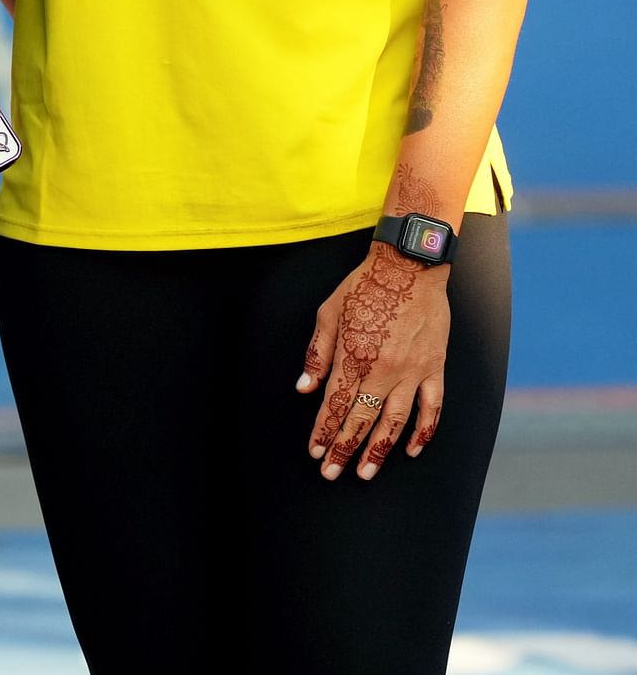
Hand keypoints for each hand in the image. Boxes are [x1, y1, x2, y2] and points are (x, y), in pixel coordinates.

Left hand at [295, 245, 449, 479]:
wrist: (409, 266)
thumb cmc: (365, 286)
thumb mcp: (329, 313)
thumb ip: (318, 353)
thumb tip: (304, 389)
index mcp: (354, 356)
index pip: (335, 404)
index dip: (323, 431)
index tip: (314, 452)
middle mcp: (383, 370)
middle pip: (360, 419)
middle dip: (343, 449)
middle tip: (330, 473)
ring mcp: (412, 371)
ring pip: (394, 422)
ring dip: (378, 450)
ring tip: (366, 472)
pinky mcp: (434, 368)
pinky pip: (432, 408)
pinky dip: (423, 432)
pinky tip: (412, 450)